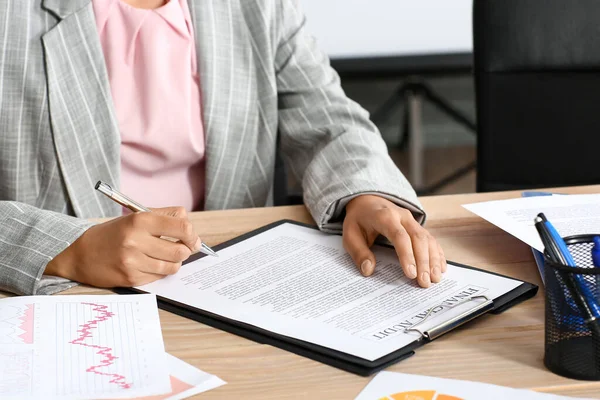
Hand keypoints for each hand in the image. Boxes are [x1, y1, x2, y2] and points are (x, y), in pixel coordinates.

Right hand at [45, 207, 200, 287]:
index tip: (192, 238)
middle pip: (181, 250)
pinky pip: (159, 276)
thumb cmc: (113, 233)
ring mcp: (133, 261)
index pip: (182, 227)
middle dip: (186, 250)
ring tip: (165, 256)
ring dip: (175, 262)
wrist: (80, 254)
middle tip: (182, 248)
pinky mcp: (131, 278)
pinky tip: (151, 264)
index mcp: (140, 220)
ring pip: (173, 266)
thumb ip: (165, 216)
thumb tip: (191, 230)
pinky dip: (160, 271)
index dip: (192, 234)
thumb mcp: (136, 216)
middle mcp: (136, 240)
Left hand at [343, 195, 445, 287]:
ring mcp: (412, 220)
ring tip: (435, 279)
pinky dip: (438, 254)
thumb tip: (368, 270)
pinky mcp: (418, 226)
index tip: (410, 274)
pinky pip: (431, 239)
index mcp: (384, 216)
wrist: (367, 201)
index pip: (399, 236)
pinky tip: (440, 268)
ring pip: (428, 239)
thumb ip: (358, 252)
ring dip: (433, 259)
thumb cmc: (359, 220)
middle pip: (418, 238)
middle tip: (425, 282)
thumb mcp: (350, 234)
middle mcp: (402, 216)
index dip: (406, 255)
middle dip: (423, 262)